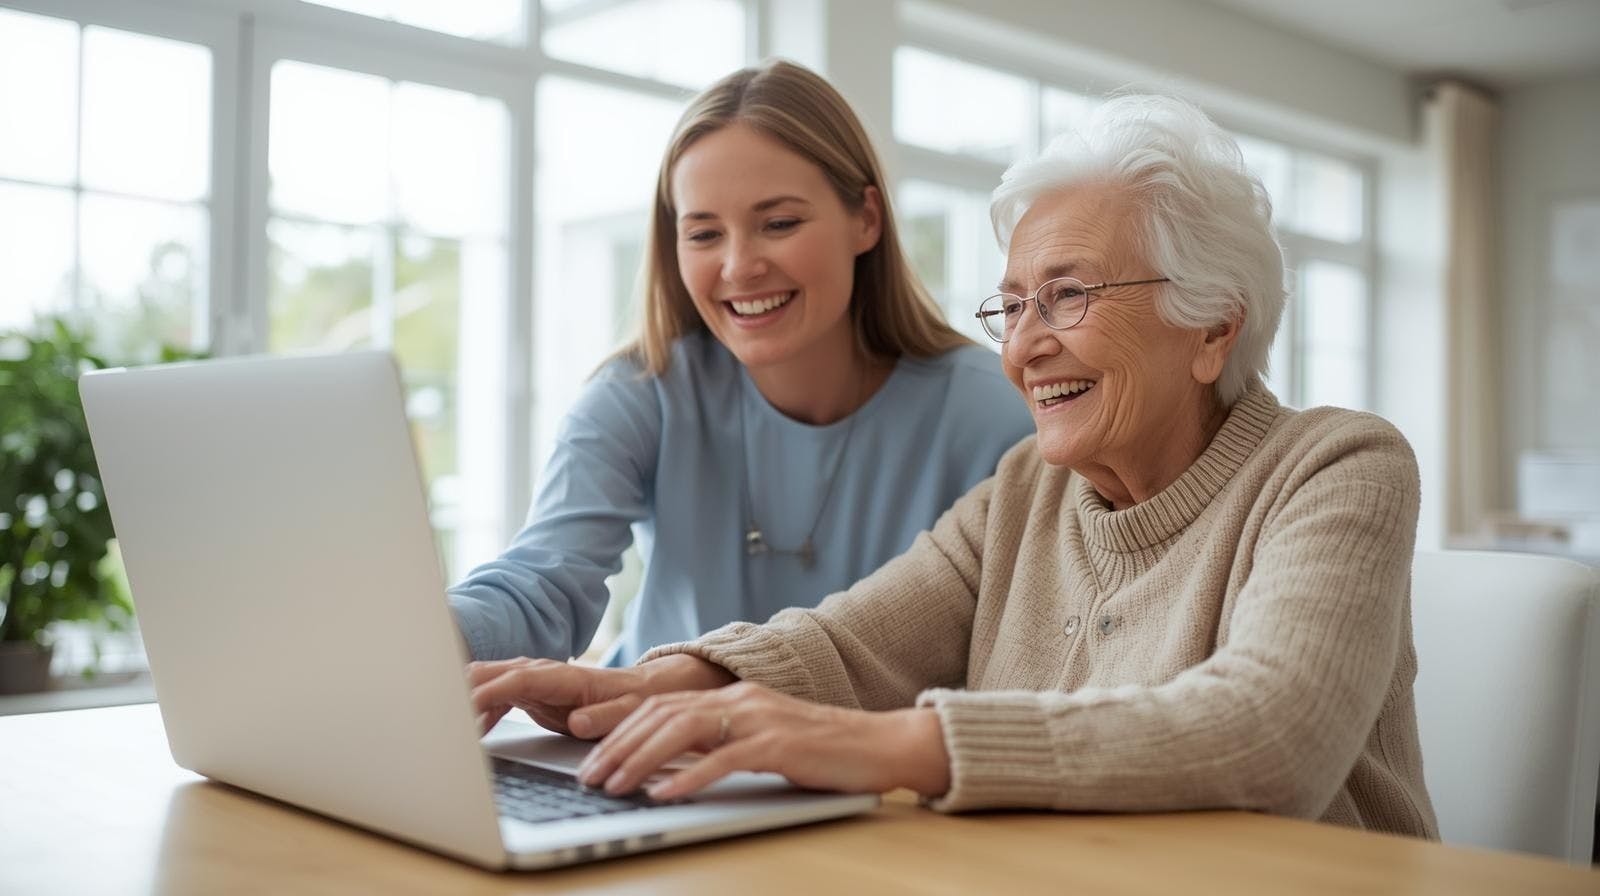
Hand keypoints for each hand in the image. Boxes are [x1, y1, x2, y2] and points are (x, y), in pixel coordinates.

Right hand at [467, 654, 733, 736]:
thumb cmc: (638, 702)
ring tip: (441, 721)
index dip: (490, 693)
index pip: (519, 681)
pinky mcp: (532, 691)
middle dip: (462, 686)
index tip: (466, 708)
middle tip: (435, 709)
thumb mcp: (631, 712)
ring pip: (490, 680)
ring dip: (465, 697)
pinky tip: (467, 727)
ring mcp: (536, 679)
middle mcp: (546, 672)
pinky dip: (479, 708)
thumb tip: (578, 720)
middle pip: (495, 672)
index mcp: (568, 677)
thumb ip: (605, 715)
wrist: (646, 690)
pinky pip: (497, 694)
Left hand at [575, 682, 951, 800]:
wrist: (881, 744)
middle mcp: (741, 700)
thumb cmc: (823, 751)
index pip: (663, 705)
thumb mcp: (761, 742)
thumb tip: (669, 768)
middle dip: (618, 744)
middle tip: (588, 774)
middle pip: (663, 714)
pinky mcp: (780, 744)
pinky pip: (723, 759)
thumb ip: (720, 745)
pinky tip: (662, 794)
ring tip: (613, 784)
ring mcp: (760, 718)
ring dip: (641, 759)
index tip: (590, 753)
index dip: (621, 727)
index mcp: (733, 697)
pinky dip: (688, 778)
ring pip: (684, 731)